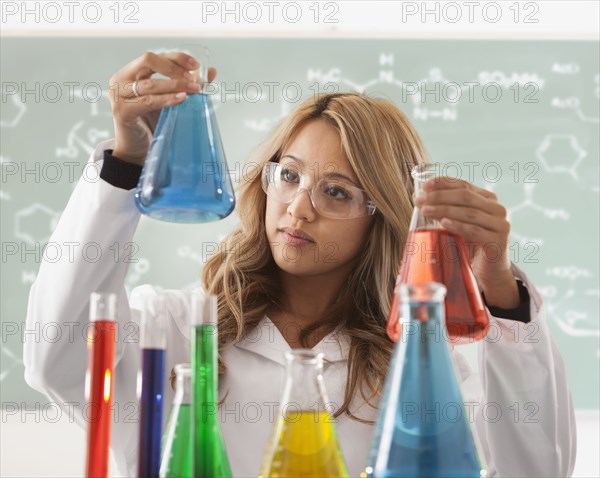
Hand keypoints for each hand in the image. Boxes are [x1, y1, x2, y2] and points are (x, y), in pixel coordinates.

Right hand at [108, 51, 217, 164]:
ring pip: (150, 84)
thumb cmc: (152, 121)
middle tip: (193, 78)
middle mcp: (121, 78)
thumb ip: (187, 84)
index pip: (155, 56)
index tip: (196, 65)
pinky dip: (166, 99)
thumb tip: (210, 71)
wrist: (137, 147)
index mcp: (131, 71)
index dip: (176, 58)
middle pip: (148, 60)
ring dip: (175, 85)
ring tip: (194, 90)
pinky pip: (148, 101)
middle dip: (174, 67)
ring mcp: (118, 94)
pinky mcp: (121, 111)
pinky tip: (181, 99)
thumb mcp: (169, 99)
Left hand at [415, 177, 519, 307]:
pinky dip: (458, 226)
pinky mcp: (498, 241)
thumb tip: (418, 196)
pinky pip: (475, 231)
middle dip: (440, 197)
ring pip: (469, 212)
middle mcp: (497, 208)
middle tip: (420, 200)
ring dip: (444, 210)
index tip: (424, 186)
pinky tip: (444, 223)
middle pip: (466, 196)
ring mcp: (500, 224)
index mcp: (487, 199)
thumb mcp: (456, 223)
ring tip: (426, 211)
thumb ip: (443, 209)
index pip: (463, 185)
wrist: (488, 271)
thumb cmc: (470, 245)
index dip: (443, 183)